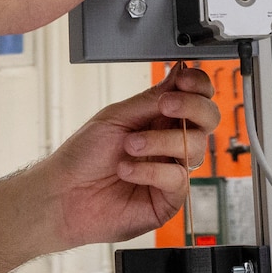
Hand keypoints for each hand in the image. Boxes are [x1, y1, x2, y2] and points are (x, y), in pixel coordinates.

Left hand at [44, 62, 219, 250]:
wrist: (64, 194)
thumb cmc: (82, 156)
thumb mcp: (115, 117)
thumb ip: (150, 100)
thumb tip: (178, 74)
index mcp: (156, 119)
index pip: (194, 97)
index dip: (197, 86)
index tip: (185, 80)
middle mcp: (168, 143)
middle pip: (207, 119)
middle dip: (191, 107)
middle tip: (166, 106)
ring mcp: (170, 170)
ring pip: (194, 147)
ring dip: (159, 141)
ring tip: (129, 146)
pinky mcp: (169, 199)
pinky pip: (178, 179)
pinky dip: (150, 171)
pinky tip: (126, 170)